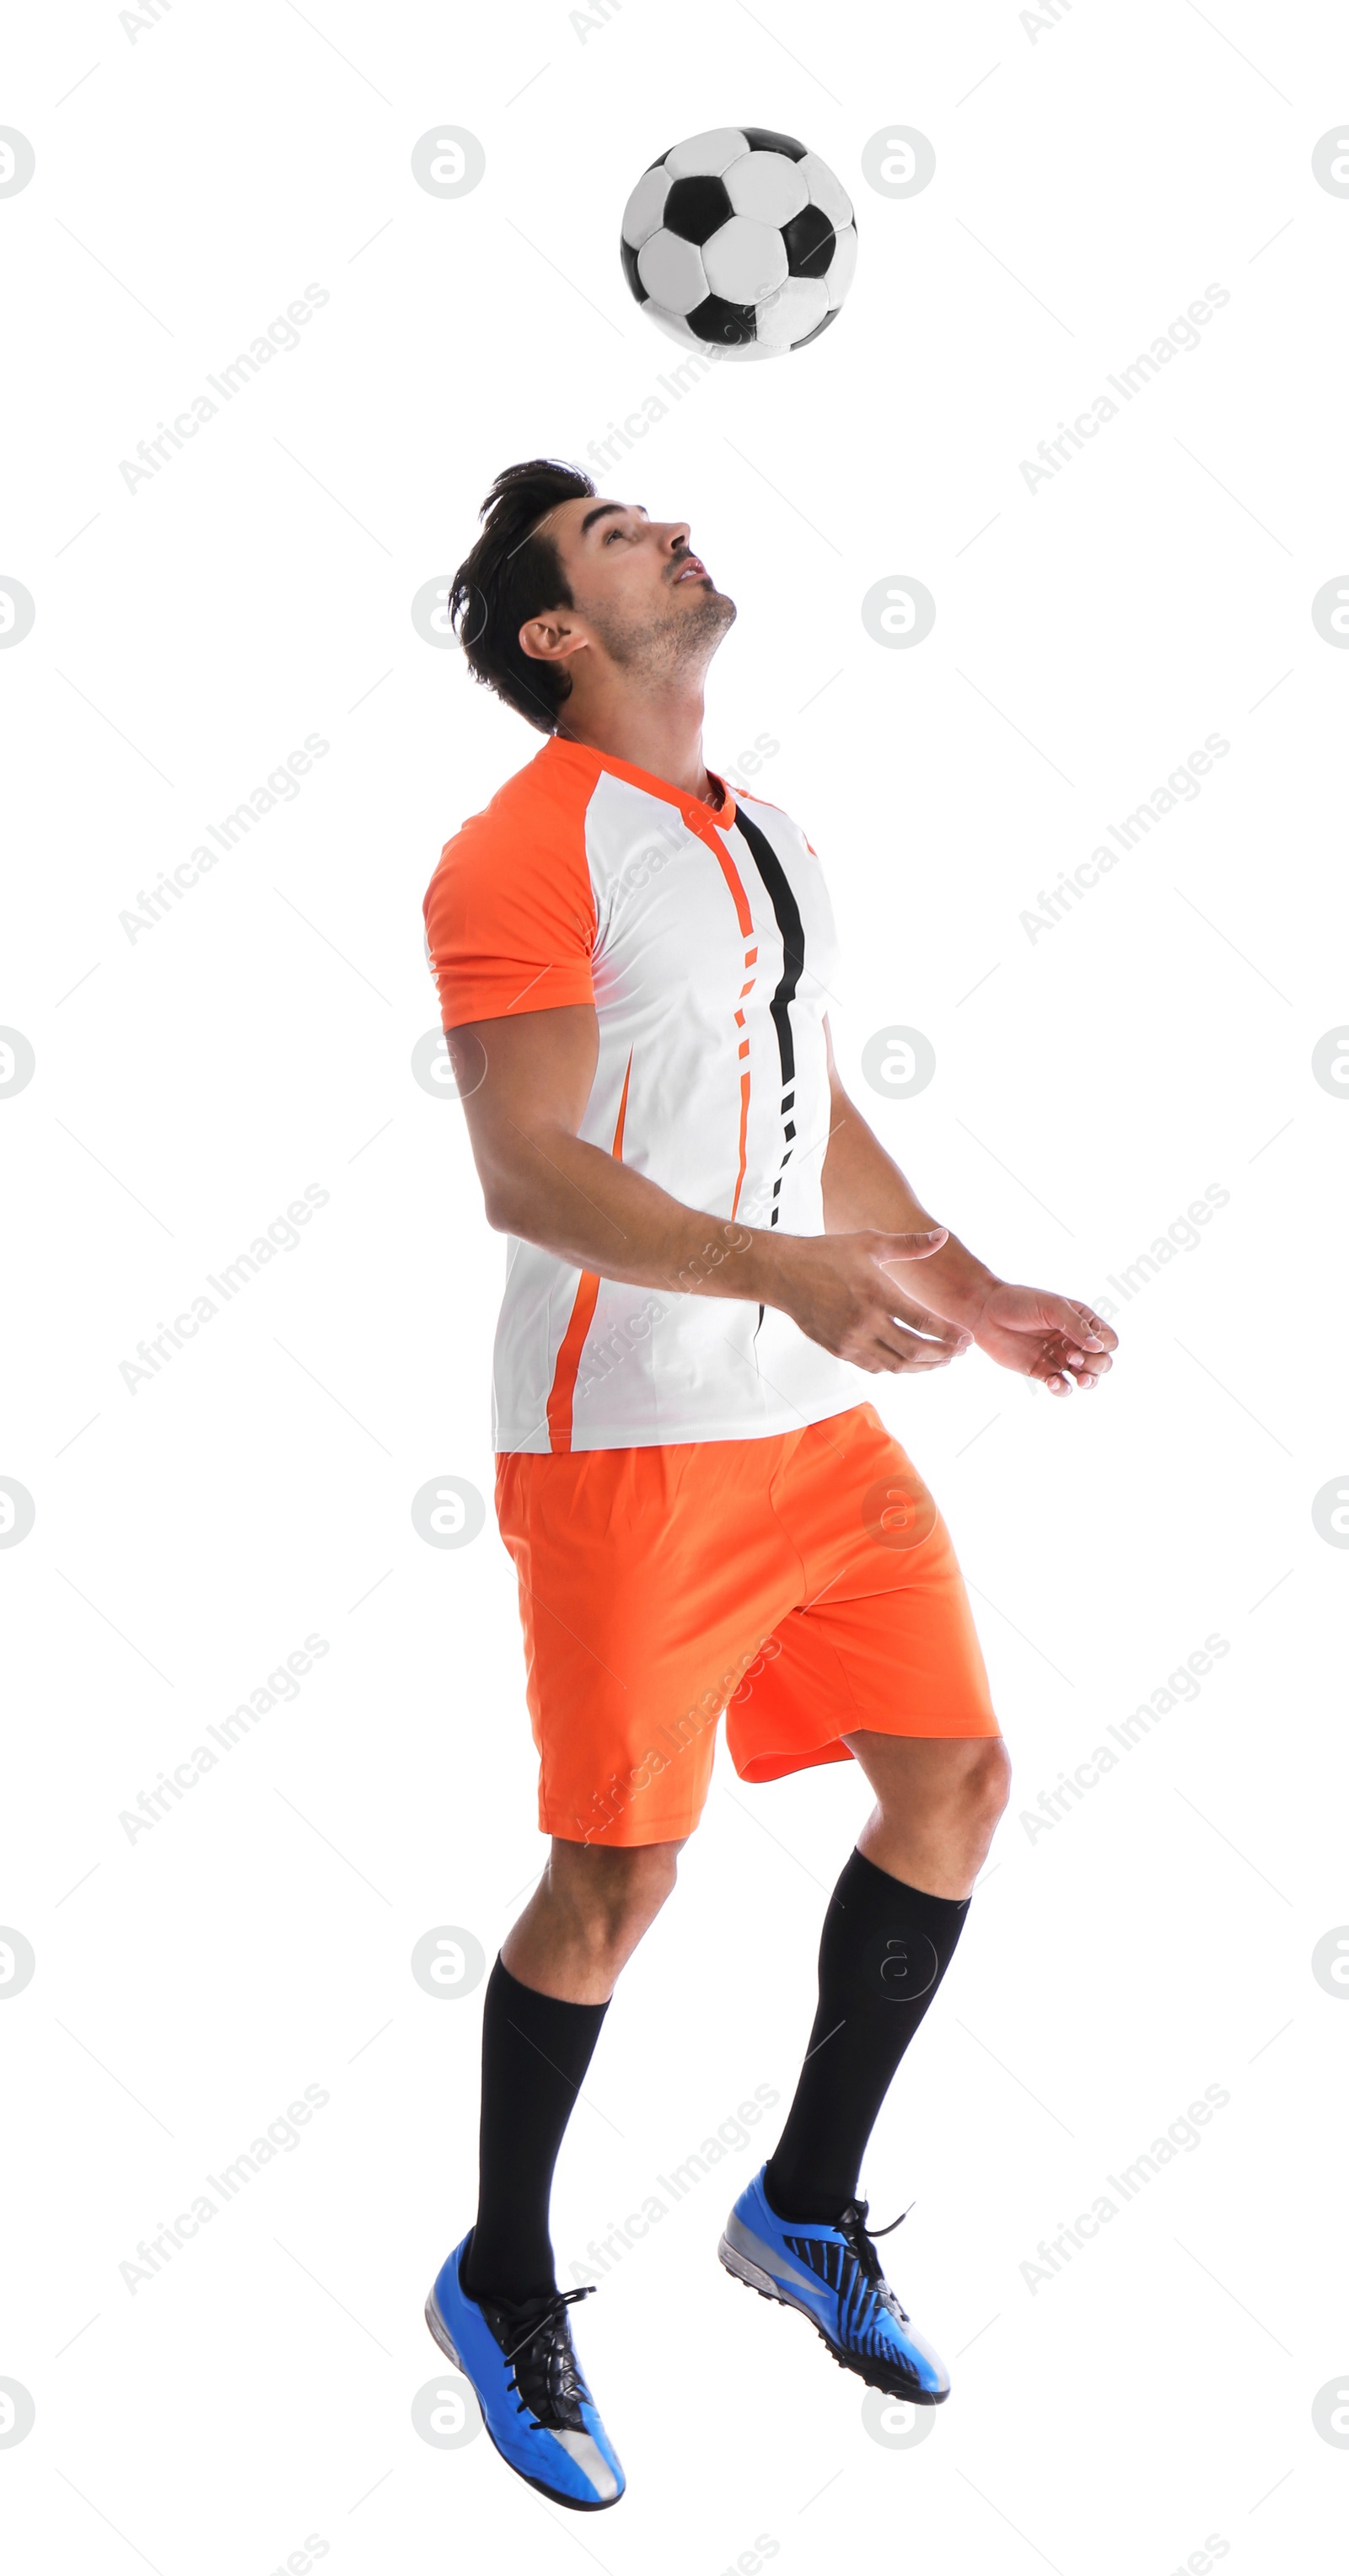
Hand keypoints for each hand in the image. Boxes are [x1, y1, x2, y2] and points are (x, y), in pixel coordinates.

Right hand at [772, 1229, 973, 1374]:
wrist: (784, 1273)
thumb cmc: (827, 1254)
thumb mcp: (871, 1242)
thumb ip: (910, 1245)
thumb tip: (942, 1236)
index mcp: (878, 1293)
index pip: (923, 1322)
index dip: (949, 1334)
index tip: (966, 1338)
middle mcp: (866, 1321)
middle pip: (914, 1350)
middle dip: (943, 1354)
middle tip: (960, 1352)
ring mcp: (851, 1339)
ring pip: (896, 1365)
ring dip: (923, 1367)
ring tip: (941, 1361)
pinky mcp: (840, 1350)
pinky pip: (875, 1367)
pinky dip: (896, 1367)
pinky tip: (909, 1361)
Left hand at [963, 1280, 1117, 1395]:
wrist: (985, 1313)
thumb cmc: (1018, 1302)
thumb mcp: (1051, 1307)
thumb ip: (1075, 1325)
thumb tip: (1098, 1346)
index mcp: (1081, 1321)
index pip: (1108, 1339)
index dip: (1103, 1346)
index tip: (1084, 1344)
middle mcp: (1073, 1340)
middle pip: (1103, 1361)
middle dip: (1097, 1365)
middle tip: (1074, 1359)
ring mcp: (1059, 1357)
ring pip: (1086, 1377)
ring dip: (1089, 1381)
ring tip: (1079, 1380)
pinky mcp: (1042, 1371)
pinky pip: (1061, 1386)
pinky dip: (1063, 1389)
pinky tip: (1054, 1383)